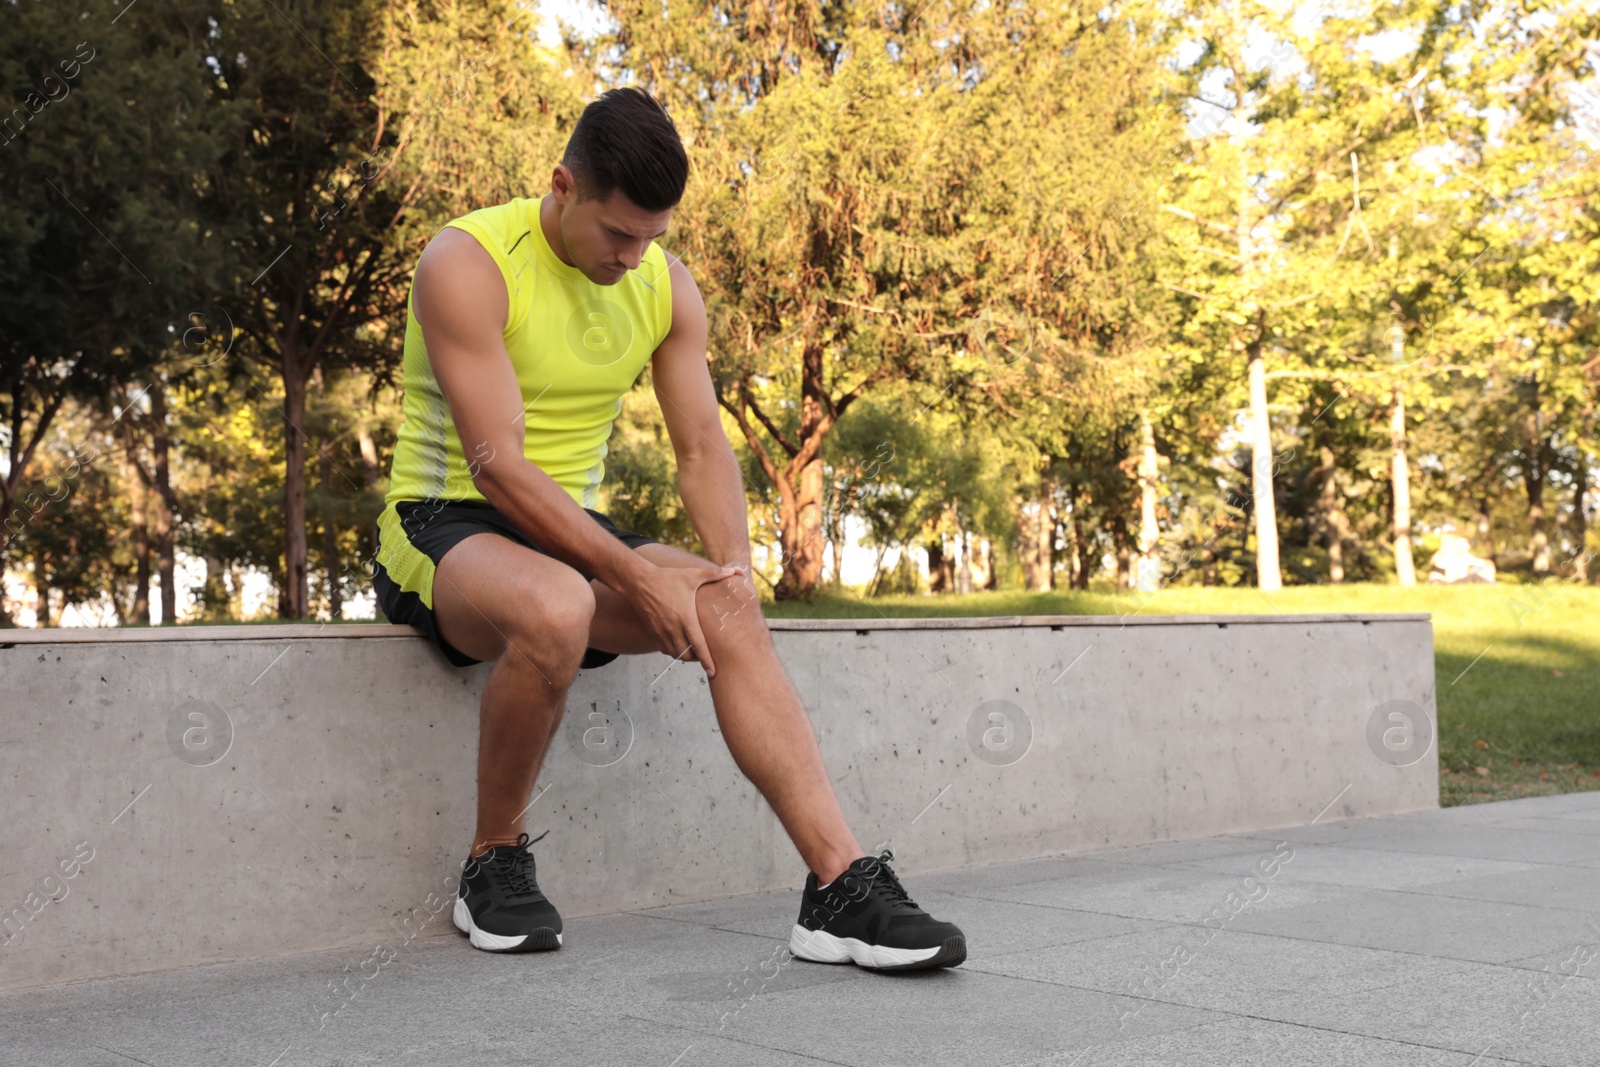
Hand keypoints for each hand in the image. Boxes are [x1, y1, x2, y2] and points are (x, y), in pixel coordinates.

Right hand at [629, 558, 746, 677]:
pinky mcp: (652, 632)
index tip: (713, 672)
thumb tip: (738, 569)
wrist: (639, 581)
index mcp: (686, 618)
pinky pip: (664, 648)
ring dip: (684, 656)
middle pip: (687, 655)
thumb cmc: (668, 577)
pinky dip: (672, 650)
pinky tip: (678, 644)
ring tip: (693, 652)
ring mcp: (661, 632)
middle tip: (705, 656)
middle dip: (697, 659)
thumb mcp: (693, 574)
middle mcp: (672, 628)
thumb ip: (716, 574)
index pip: (699, 647)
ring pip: (674, 654)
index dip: (707, 661)